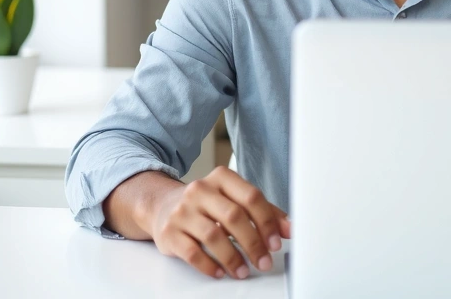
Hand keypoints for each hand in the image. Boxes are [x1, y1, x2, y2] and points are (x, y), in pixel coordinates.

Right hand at [149, 166, 290, 278]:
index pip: (251, 197)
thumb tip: (288, 229)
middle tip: (264, 261)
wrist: (162, 205)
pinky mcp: (169, 232)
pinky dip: (209, 265)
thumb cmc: (206, 204)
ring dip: (233, 258)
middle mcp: (200, 190)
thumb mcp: (233, 199)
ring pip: (213, 235)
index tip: (277, 242)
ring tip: (243, 271)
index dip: (268, 221)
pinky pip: (191, 252)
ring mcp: (182, 210)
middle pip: (234, 216)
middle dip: (253, 243)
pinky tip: (220, 272)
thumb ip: (262, 211)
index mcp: (221, 178)